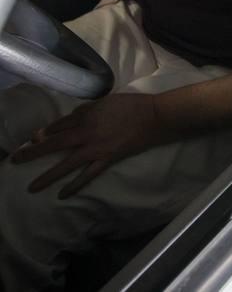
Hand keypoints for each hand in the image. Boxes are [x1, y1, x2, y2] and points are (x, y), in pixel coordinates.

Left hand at [10, 93, 163, 197]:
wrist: (152, 116)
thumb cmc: (130, 104)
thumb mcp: (105, 101)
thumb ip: (87, 110)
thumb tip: (71, 118)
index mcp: (86, 116)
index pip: (59, 125)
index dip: (44, 133)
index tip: (32, 139)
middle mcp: (86, 133)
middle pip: (55, 144)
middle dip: (34, 152)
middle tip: (16, 160)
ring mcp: (96, 149)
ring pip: (67, 164)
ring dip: (48, 176)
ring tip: (33, 186)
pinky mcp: (107, 159)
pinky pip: (87, 175)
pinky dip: (75, 185)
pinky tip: (62, 194)